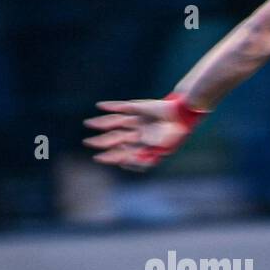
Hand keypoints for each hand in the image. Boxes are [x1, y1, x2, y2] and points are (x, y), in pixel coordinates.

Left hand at [84, 95, 206, 171]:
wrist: (182, 116)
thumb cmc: (173, 136)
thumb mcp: (157, 152)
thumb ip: (140, 158)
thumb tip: (121, 163)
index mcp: (144, 146)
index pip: (124, 152)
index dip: (111, 155)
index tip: (98, 158)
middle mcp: (138, 133)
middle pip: (116, 137)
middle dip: (102, 141)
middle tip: (88, 143)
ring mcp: (136, 119)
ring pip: (115, 122)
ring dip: (101, 123)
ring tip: (88, 124)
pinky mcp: (137, 107)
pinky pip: (120, 107)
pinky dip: (110, 106)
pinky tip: (99, 106)